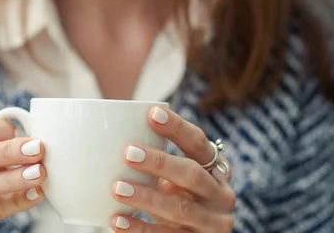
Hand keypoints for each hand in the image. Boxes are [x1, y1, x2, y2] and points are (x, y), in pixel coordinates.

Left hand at [110, 107, 235, 231]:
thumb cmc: (180, 199)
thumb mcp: (178, 179)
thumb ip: (160, 162)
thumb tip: (112, 135)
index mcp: (216, 169)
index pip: (199, 143)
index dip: (177, 127)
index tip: (151, 113)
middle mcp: (220, 195)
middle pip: (192, 175)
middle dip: (160, 163)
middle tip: (128, 153)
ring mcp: (212, 223)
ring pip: (179, 209)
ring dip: (146, 198)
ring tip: (116, 188)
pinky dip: (139, 229)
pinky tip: (117, 220)